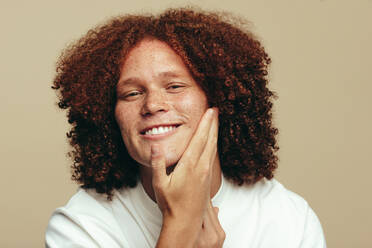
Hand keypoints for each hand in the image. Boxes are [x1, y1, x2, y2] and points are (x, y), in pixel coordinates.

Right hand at [151, 108, 220, 246]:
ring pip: (213, 148)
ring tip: (216, 122)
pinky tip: (213, 143)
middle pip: (210, 141)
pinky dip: (214, 145)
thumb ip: (158, 164)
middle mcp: (201, 168)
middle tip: (216, 110)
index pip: (199, 139)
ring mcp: (206, 173)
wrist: (185, 221)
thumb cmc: (171, 204)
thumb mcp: (159, 184)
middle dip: (213, 124)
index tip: (210, 112)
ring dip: (215, 133)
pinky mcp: (208, 179)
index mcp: (190, 166)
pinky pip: (213, 157)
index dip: (205, 124)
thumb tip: (155, 146)